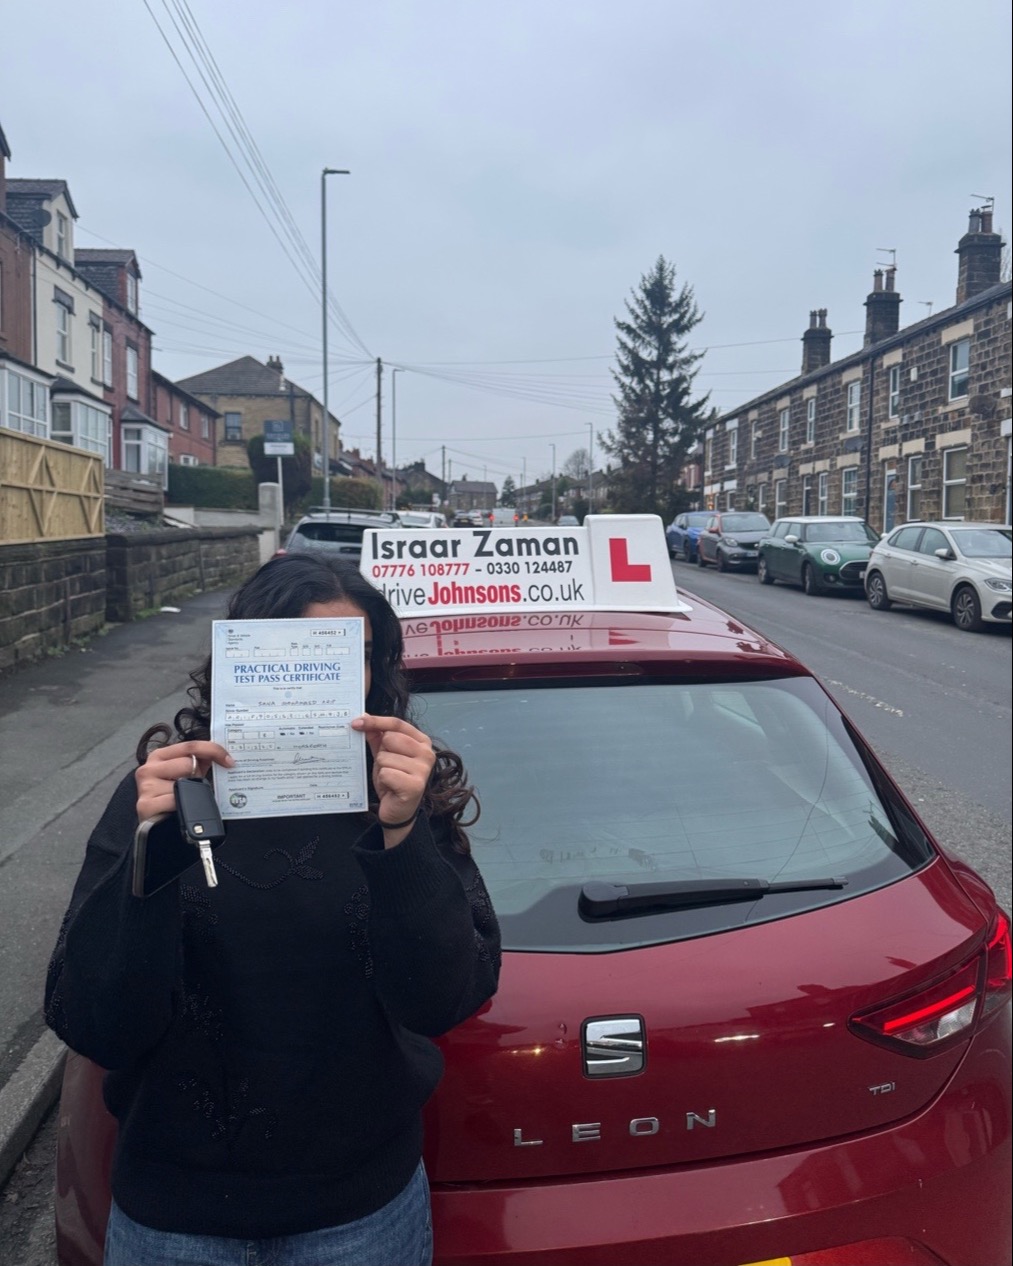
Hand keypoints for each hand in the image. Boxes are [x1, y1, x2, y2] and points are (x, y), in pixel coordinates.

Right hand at [135, 741, 233, 822]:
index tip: (229, 761)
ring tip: (183, 799)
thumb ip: (200, 760)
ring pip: (183, 782)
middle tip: (194, 787)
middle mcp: (148, 768)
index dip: (213, 750)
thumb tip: (223, 753)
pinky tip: (176, 810)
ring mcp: (145, 787)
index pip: (190, 746)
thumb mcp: (185, 774)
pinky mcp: (146, 805)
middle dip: (197, 776)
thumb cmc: (170, 797)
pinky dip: (181, 806)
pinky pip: (175, 800)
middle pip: (188, 764)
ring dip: (189, 792)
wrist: (157, 824)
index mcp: (159, 756)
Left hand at [351, 715, 435, 834]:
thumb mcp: (384, 755)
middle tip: (388, 766)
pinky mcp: (415, 785)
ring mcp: (423, 769)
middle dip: (382, 753)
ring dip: (382, 769)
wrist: (398, 810)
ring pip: (385, 757)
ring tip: (390, 778)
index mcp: (422, 741)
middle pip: (390, 738)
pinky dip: (383, 780)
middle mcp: (427, 753)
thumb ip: (377, 736)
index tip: (356, 722)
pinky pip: (386, 773)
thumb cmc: (393, 779)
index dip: (376, 721)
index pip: (397, 723)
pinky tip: (391, 787)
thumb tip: (364, 717)